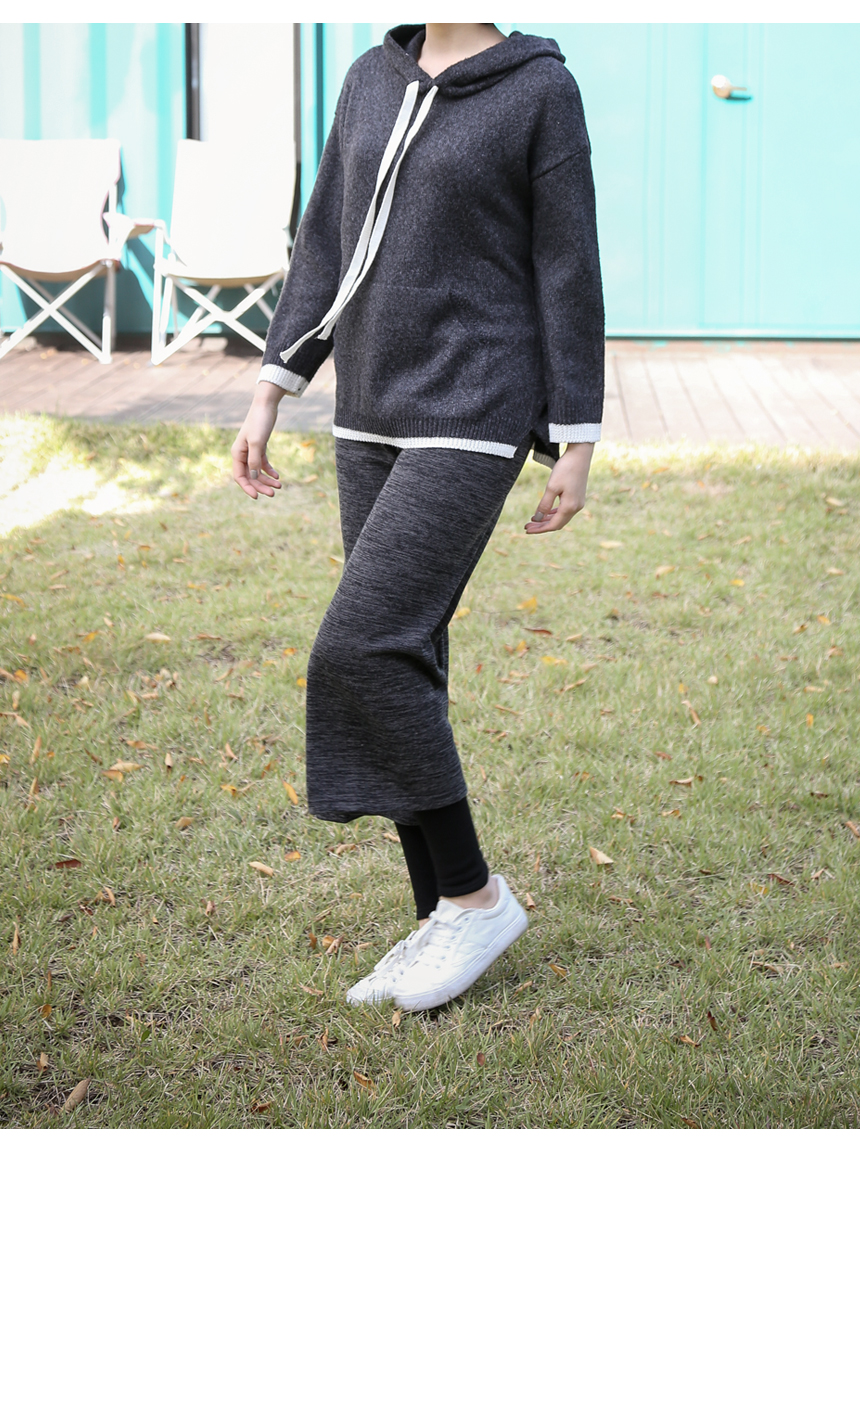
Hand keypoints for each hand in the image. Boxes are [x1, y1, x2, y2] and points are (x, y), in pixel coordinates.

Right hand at [231, 384, 283, 499]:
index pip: (239, 476)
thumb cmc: (259, 422)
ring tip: (279, 486)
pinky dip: (269, 471)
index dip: (247, 488)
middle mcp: (242, 454)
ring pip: (257, 472)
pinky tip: (277, 476)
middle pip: (250, 476)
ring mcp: (251, 451)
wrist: (266, 405)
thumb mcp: (257, 442)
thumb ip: (254, 460)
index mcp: (237, 453)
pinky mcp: (260, 447)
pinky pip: (263, 464)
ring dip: (267, 480)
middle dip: (261, 486)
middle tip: (274, 494)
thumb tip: (253, 477)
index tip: (257, 497)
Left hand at [525, 442, 593, 533]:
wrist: (580, 454)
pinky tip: (546, 513)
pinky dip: (554, 513)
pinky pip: (565, 511)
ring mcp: (578, 503)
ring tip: (533, 520)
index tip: (527, 530)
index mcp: (570, 507)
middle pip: (557, 523)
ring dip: (547, 520)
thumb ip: (544, 504)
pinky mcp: (577, 497)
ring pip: (561, 518)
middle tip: (527, 526)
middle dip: (542, 526)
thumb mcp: (551, 487)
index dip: (540, 529)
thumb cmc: (565, 469)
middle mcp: (576, 507)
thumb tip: (538, 519)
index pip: (553, 525)